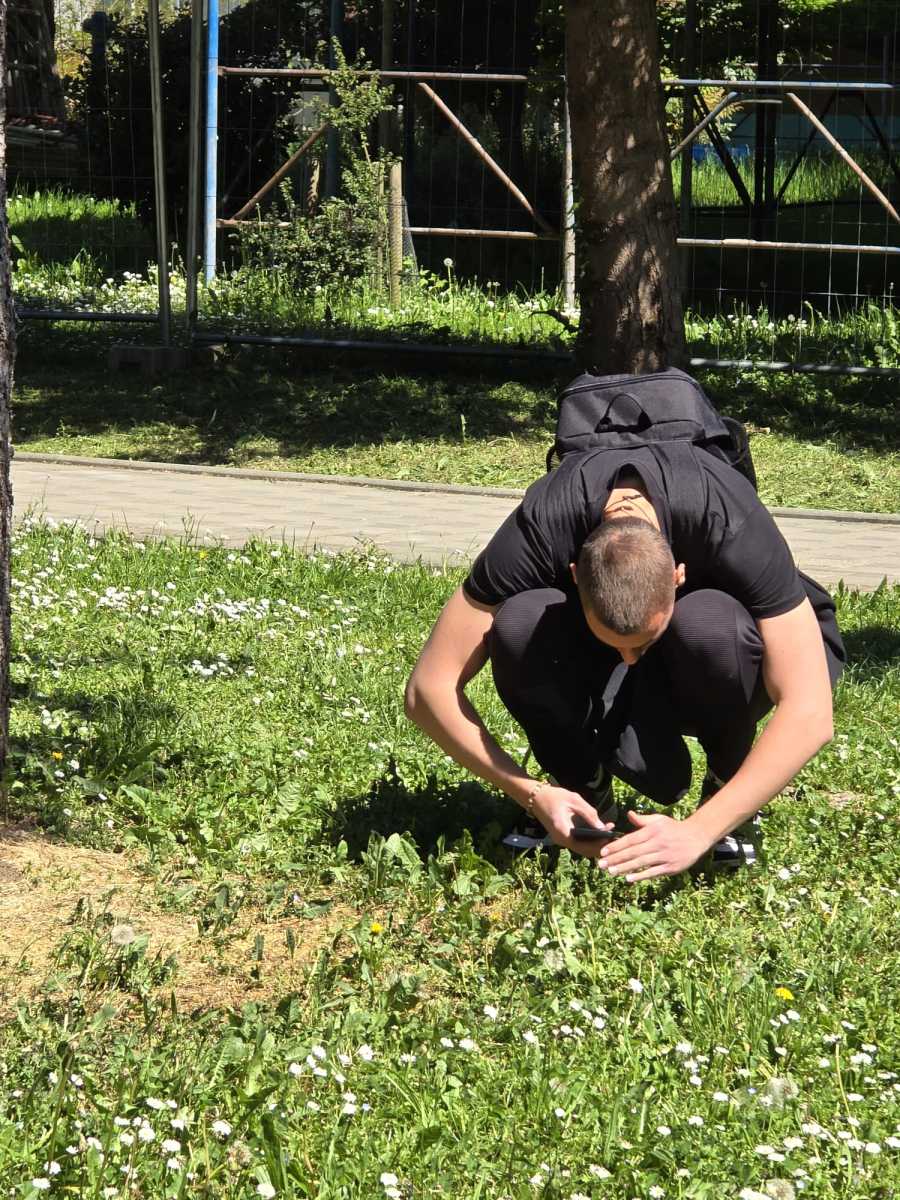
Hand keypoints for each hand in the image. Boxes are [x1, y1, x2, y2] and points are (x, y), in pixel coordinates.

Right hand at [531, 784, 614, 855]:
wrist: (535, 797)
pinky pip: (578, 842)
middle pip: (585, 850)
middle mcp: (562, 840)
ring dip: (595, 843)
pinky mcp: (562, 837)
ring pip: (582, 848)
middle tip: (614, 836)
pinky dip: (589, 840)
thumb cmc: (554, 796)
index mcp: (563, 832)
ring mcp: (561, 840)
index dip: (600, 844)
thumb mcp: (574, 800)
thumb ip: (589, 814)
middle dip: (600, 845)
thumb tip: (603, 826)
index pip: (585, 846)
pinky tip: (598, 831)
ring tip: (609, 832)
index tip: (612, 837)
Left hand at [597, 811, 711, 881]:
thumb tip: (629, 815)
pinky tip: (629, 879)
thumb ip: (642, 820)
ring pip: (641, 863)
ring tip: (611, 872)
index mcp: (652, 831)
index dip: (616, 846)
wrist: (696, 837)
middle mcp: (657, 843)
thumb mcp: (659, 820)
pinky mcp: (671, 867)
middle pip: (633, 852)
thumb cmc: (674, 828)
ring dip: (625, 868)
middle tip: (601, 864)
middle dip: (615, 859)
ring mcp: (664, 856)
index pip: (630, 839)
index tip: (603, 851)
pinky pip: (653, 872)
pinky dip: (641, 876)